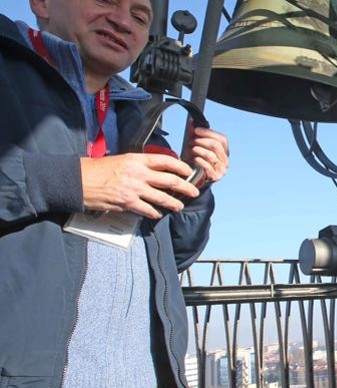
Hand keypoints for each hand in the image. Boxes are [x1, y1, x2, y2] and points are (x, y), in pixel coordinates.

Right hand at [81, 153, 199, 218]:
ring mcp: (134, 189)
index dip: (180, 166)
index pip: (165, 161)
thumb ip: (137, 165)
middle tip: (194, 192)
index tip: (188, 171)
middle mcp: (138, 173)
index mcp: (136, 160)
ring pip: (162, 197)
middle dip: (186, 187)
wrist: (78, 180)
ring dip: (174, 203)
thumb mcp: (119, 160)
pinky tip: (158, 214)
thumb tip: (152, 171)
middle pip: (170, 180)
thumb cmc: (96, 169)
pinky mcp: (127, 202)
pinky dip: (155, 213)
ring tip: (179, 206)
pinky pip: (148, 209)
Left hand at [182, 118, 229, 183]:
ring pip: (212, 156)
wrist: (193, 179)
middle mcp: (225, 160)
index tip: (196, 130)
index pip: (222, 139)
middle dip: (203, 141)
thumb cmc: (195, 161)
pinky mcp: (215, 177)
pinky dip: (200, 161)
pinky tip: (194, 159)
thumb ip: (194, 134)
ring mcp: (222, 169)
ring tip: (192, 149)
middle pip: (217, 146)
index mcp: (223, 151)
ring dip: (200, 150)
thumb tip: (192, 121)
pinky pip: (208, 167)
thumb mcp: (195, 146)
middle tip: (192, 140)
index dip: (209, 133)